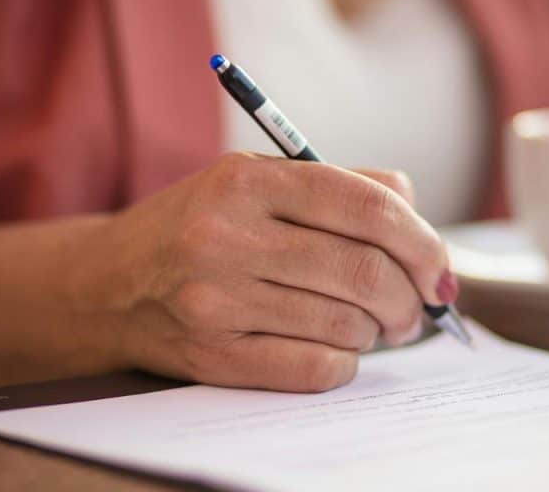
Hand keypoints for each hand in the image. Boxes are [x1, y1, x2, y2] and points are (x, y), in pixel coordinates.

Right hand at [78, 153, 451, 391]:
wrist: (109, 283)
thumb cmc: (199, 226)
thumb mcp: (255, 180)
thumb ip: (338, 183)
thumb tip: (414, 210)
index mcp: (246, 181)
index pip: (366, 205)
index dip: (422, 240)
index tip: (438, 268)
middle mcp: (226, 236)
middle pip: (363, 271)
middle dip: (410, 298)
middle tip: (417, 308)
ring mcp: (215, 299)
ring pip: (345, 324)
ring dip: (378, 331)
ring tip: (374, 325)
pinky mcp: (212, 355)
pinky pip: (314, 367)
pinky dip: (345, 362)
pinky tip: (338, 347)